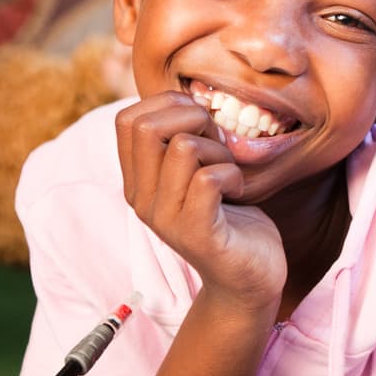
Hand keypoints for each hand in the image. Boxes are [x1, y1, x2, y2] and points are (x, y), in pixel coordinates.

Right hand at [116, 93, 286, 306]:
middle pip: (146, 127)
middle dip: (193, 121)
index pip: (127, 118)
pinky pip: (208, 178)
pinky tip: (237, 191)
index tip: (200, 125)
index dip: (169, 105)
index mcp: (138, 181)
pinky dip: (232, 174)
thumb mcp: (198, 171)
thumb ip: (183, 139)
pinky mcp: (194, 233)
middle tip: (217, 145)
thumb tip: (183, 97)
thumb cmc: (231, 217)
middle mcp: (141, 199)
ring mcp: (165, 218)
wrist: (249, 279)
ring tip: (228, 173)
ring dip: (218, 151)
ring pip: (183, 148)